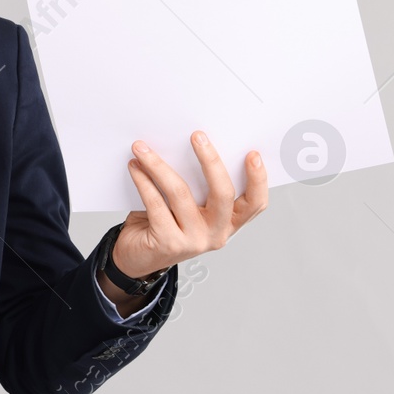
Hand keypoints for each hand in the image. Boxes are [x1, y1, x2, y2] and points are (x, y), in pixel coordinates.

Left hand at [114, 131, 268, 278]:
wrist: (136, 257)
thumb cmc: (163, 225)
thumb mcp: (187, 207)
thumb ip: (195, 187)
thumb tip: (185, 147)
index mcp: (228, 223)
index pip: (255, 204)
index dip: (258, 180)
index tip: (252, 154)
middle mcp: (216, 234)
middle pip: (222, 194)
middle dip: (211, 161)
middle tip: (197, 136)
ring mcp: (193, 241)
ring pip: (180, 193)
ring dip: (159, 165)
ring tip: (142, 149)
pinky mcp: (168, 243)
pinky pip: (155, 203)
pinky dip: (143, 180)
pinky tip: (135, 167)